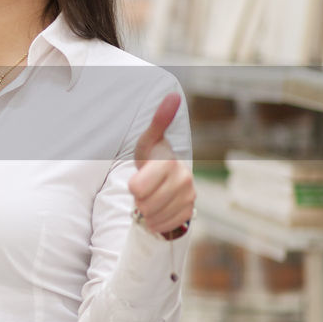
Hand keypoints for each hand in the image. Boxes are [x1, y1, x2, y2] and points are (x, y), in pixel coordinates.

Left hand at [128, 92, 195, 234]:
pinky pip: (165, 226)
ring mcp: (188, 197)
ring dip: (146, 211)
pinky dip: (156, 222)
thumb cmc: (152, 156)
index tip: (134, 181)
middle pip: (145, 204)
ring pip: (154, 216)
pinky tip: (157, 210)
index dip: (133, 187)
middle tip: (143, 190)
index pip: (138, 188)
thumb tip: (173, 95)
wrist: (166, 176)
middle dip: (139, 199)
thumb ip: (159, 120)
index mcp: (169, 163)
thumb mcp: (149, 139)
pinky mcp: (189, 213)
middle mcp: (184, 180)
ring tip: (150, 198)